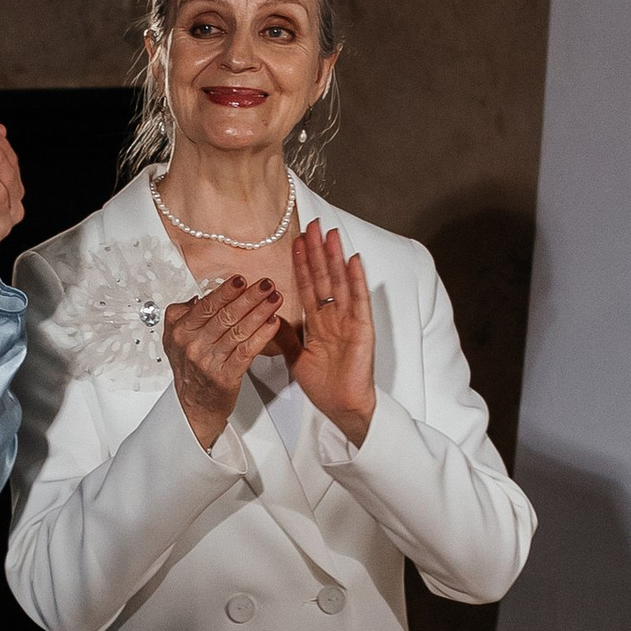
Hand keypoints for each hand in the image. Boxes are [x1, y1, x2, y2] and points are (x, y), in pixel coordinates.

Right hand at [163, 273, 283, 450]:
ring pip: (239, 331)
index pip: (206, 306)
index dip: (225, 291)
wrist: (194, 405)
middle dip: (249, 297)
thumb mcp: (174, 339)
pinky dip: (262, 336)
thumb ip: (182, 314)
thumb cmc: (190, 369)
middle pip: (225, 316)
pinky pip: (247, 351)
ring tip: (275, 299)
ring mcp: (209, 362)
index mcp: (180, 332)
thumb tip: (200, 295)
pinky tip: (273, 324)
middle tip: (266, 284)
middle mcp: (193, 346)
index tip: (241, 279)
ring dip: (260, 312)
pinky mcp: (225, 376)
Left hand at [287, 223, 374, 441]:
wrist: (342, 406)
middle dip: (317, 251)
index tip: (295, 241)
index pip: (308, 286)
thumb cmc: (325, 386)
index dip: (302, 263)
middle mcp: (335, 317)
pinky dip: (356, 280)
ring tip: (330, 233)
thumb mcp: (296, 357)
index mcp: (319, 323)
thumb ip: (285, 336)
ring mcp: (349, 320)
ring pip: (340, 283)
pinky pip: (358, 300)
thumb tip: (269, 318)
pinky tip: (353, 260)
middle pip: (324, 278)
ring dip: (335, 257)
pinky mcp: (362, 329)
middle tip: (312, 224)